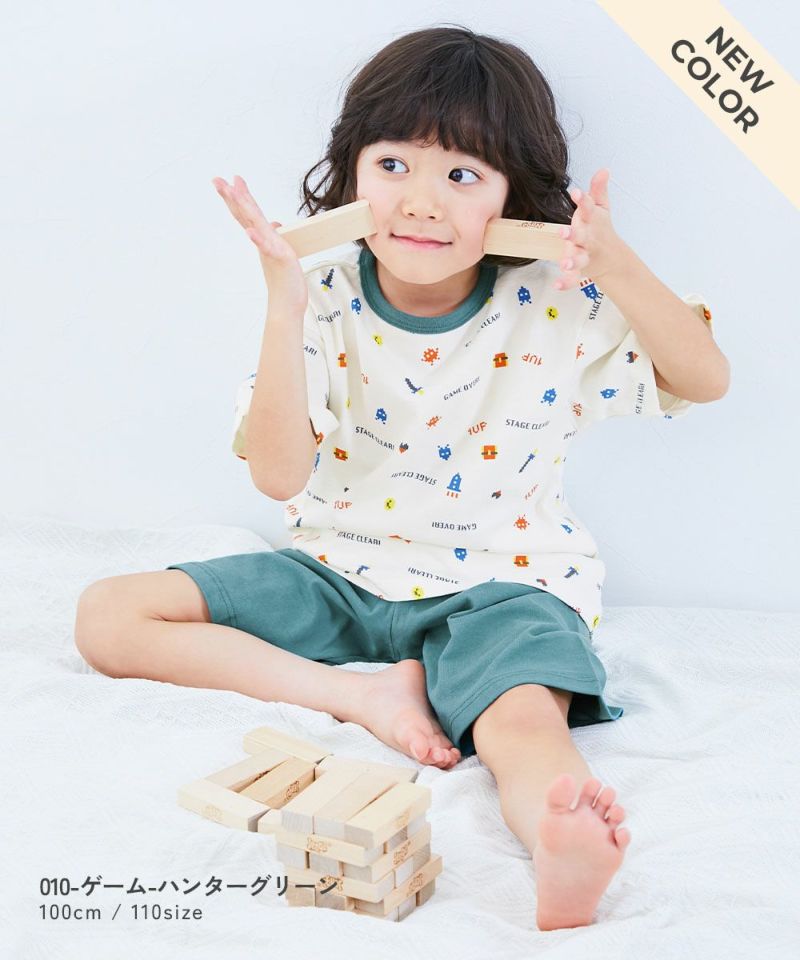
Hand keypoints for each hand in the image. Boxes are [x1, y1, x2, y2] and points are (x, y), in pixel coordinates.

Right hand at [212, 175, 307, 311]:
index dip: (240, 197)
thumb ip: (274, 237)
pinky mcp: (280, 260)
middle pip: (246, 215)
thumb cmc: (285, 281)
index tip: (232, 180)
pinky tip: (250, 231)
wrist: (287, 306)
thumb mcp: (281, 252)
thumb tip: (274, 223)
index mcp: (263, 239)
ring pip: (254, 225)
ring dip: (243, 208)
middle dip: (232, 197)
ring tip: (232, 192)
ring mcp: (269, 250)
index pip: (248, 215)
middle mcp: (263, 242)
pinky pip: (267, 248)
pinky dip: (258, 240)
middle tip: (217, 180)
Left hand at [554, 168, 628, 290]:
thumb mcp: (601, 208)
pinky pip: (573, 278)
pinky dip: (566, 282)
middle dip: (573, 234)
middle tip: (563, 232)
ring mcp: (585, 255)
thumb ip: (598, 190)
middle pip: (582, 236)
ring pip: (579, 259)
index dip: (582, 200)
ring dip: (572, 261)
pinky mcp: (580, 270)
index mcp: (591, 221)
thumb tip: (603, 169)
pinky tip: (557, 285)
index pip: (588, 208)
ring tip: (564, 264)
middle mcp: (589, 239)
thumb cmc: (600, 228)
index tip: (575, 192)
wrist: (612, 257)